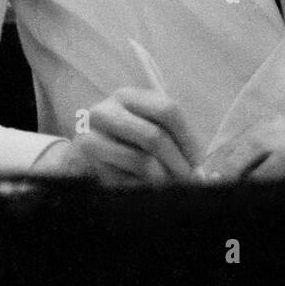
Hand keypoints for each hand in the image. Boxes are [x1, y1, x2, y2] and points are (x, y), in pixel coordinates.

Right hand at [45, 88, 201, 186]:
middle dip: (178, 163)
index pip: (168, 110)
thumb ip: (172, 139)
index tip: (198, 160)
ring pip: (142, 162)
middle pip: (155, 137)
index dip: (188, 138)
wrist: (78, 157)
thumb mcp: (144, 127)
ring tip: (170, 186)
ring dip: (163, 179)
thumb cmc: (122, 141)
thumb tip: (206, 172)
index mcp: (128, 96)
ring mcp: (93, 137)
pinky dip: (143, 189)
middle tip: (189, 179)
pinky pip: (125, 181)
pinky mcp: (87, 165)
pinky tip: (145, 188)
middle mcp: (107, 111)